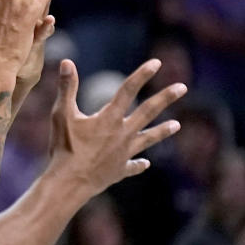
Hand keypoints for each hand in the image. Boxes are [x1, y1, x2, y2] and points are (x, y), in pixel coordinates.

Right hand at [46, 59, 185, 199]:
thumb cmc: (64, 147)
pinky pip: (133, 166)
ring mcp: (123, 153)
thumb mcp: (61, 114)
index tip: (157, 63)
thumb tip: (67, 62)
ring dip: (162, 131)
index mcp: (109, 118)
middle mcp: (122, 134)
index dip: (142, 75)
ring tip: (177, 125)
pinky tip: (145, 164)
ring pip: (148, 138)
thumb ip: (67, 87)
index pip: (128, 90)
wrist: (70, 182)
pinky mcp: (119, 170)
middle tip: (183, 87)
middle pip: (148, 111)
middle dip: (165, 98)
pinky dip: (139, 164)